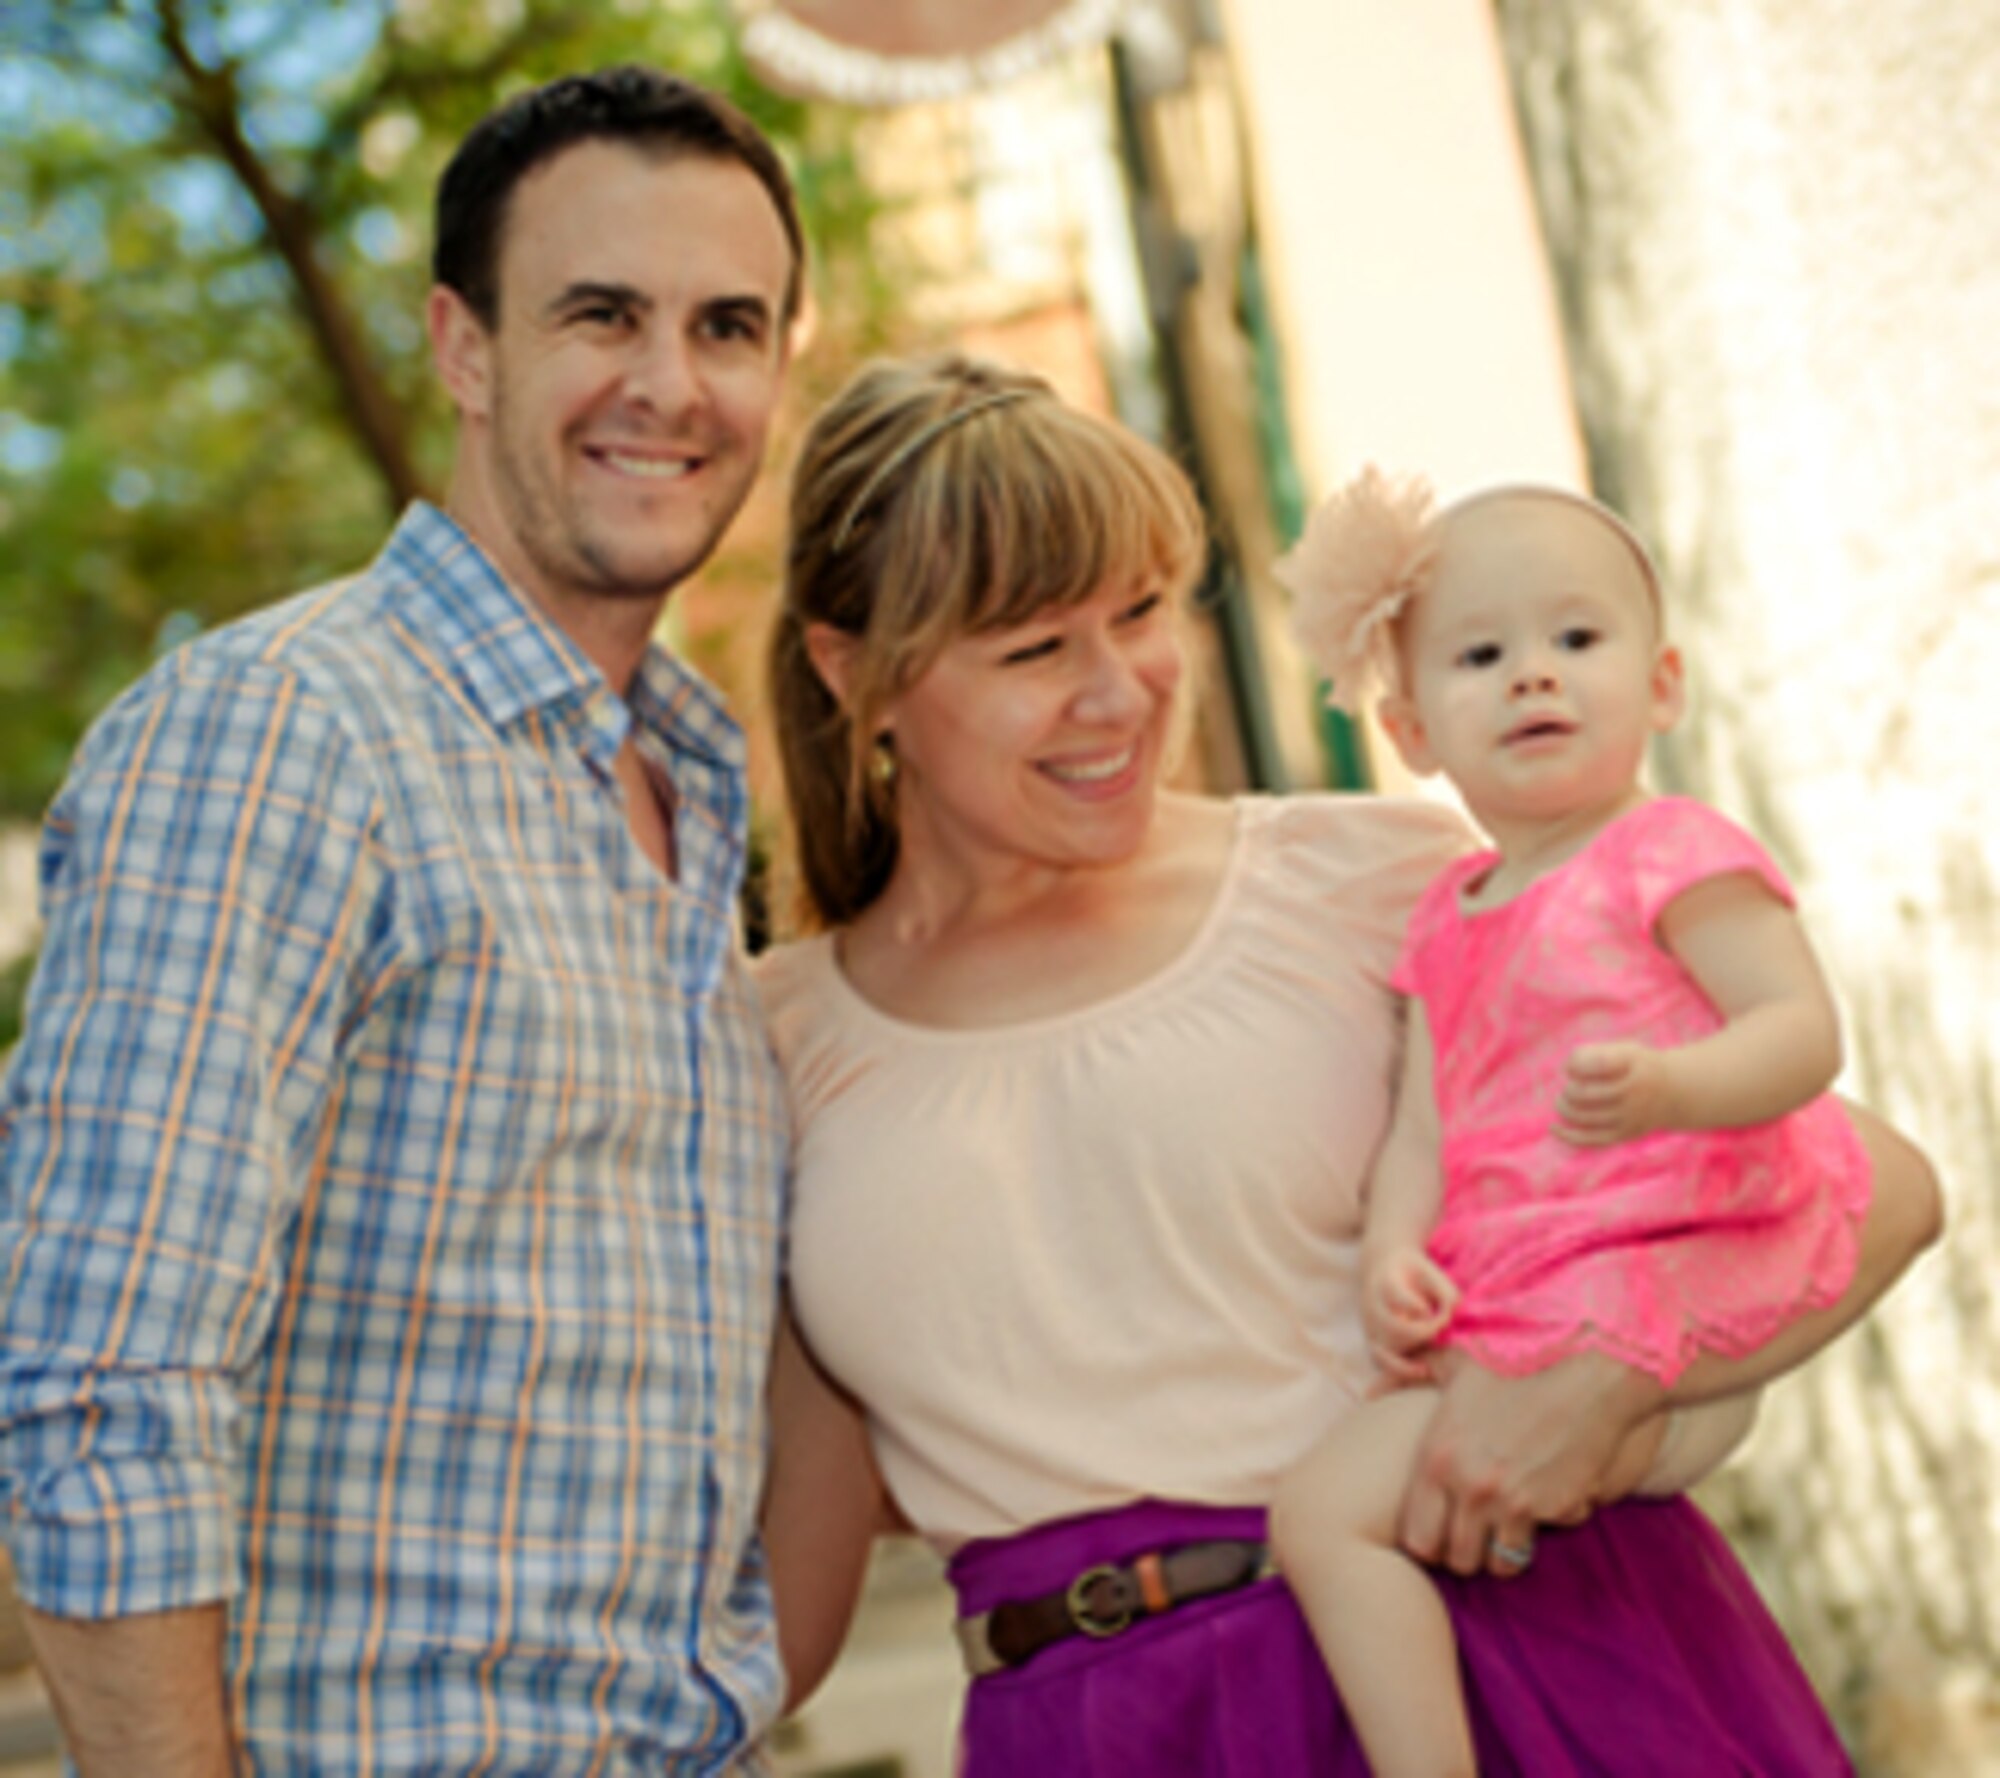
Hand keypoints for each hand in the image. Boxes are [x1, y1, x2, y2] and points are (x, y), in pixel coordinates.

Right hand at [1362, 1246, 1458, 1381]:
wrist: (1385, 1269)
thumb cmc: (1415, 1274)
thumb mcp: (1432, 1273)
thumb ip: (1445, 1292)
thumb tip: (1452, 1316)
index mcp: (1385, 1282)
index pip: (1394, 1295)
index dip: (1414, 1306)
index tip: (1430, 1310)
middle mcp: (1373, 1306)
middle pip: (1389, 1326)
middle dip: (1418, 1332)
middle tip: (1439, 1328)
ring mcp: (1371, 1325)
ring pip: (1380, 1351)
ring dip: (1402, 1362)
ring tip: (1425, 1369)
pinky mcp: (1374, 1340)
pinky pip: (1381, 1361)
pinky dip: (1398, 1370)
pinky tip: (1421, 1370)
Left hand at [1396, 1351, 1662, 1576]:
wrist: (1584, 1374)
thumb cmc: (1518, 1366)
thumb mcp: (1456, 1365)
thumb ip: (1411, 1377)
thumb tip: (1371, 1390)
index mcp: (1436, 1453)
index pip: (1415, 1535)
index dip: (1428, 1539)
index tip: (1442, 1529)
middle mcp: (1464, 1482)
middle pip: (1451, 1557)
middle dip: (1460, 1552)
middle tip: (1474, 1536)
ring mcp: (1505, 1499)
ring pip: (1489, 1563)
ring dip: (1494, 1553)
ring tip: (1500, 1531)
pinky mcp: (1543, 1508)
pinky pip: (1525, 1552)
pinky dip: (1527, 1544)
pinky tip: (1530, 1521)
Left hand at [1556, 1041, 1677, 1144]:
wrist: (1675, 1092)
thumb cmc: (1638, 1066)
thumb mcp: (1625, 1049)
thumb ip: (1596, 1053)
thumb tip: (1567, 1069)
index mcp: (1633, 1064)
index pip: (1597, 1064)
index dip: (1575, 1063)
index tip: (1572, 1065)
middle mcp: (1633, 1092)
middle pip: (1585, 1093)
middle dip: (1568, 1089)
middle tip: (1569, 1085)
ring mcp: (1630, 1116)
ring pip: (1585, 1116)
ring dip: (1565, 1107)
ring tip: (1562, 1100)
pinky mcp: (1624, 1134)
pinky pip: (1593, 1139)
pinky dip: (1569, 1135)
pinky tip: (1553, 1128)